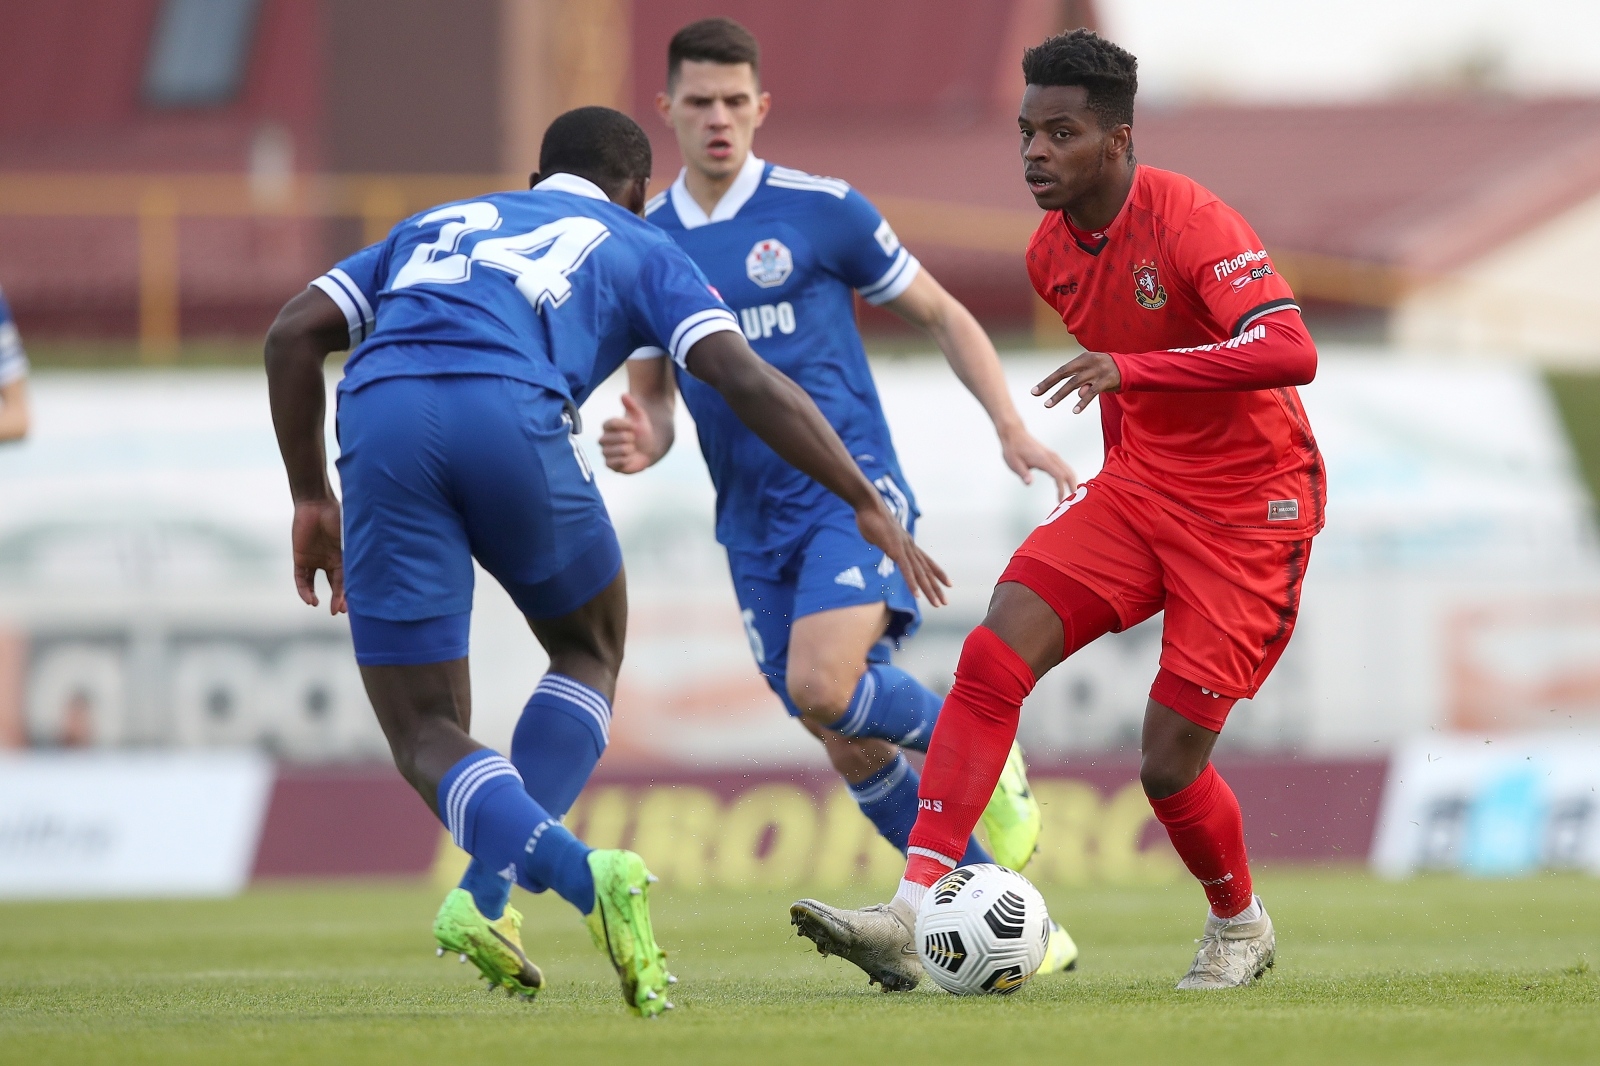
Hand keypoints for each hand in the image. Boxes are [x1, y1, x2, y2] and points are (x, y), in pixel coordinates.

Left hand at [292, 498, 345, 614]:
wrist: (315, 504)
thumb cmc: (337, 517)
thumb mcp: (349, 538)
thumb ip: (356, 552)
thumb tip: (375, 567)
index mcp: (343, 556)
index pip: (347, 580)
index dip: (348, 594)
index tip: (350, 607)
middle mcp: (329, 561)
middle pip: (334, 585)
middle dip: (337, 599)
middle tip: (339, 611)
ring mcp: (314, 560)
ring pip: (315, 585)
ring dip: (318, 597)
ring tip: (323, 606)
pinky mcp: (300, 558)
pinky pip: (301, 579)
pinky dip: (304, 590)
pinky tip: (310, 600)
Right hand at [599, 393, 657, 473]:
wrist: (648, 450)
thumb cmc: (642, 432)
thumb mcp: (640, 417)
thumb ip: (632, 406)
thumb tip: (623, 395)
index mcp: (608, 426)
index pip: (610, 423)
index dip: (624, 425)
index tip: (633, 426)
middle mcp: (603, 439)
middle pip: (612, 438)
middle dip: (628, 438)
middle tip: (633, 440)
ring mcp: (605, 452)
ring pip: (614, 451)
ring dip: (628, 449)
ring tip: (632, 449)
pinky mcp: (609, 465)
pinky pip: (614, 463)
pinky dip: (626, 460)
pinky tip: (629, 457)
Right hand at [855, 505, 949, 607]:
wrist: (868, 505)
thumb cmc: (870, 517)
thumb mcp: (879, 534)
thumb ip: (882, 541)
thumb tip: (877, 541)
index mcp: (908, 544)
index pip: (927, 562)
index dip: (938, 573)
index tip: (948, 584)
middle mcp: (910, 547)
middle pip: (927, 571)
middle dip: (936, 588)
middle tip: (945, 602)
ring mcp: (904, 548)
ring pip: (920, 574)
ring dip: (928, 590)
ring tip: (936, 604)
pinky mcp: (895, 550)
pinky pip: (906, 570)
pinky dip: (912, 583)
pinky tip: (917, 595)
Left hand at [998, 423, 1077, 500]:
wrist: (1014, 434)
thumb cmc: (1013, 449)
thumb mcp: (1014, 463)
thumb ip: (1023, 473)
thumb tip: (1029, 483)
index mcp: (1043, 460)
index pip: (1058, 476)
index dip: (1061, 489)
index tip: (1060, 501)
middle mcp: (1051, 457)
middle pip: (1068, 473)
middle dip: (1073, 487)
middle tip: (1074, 501)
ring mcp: (1052, 456)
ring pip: (1068, 470)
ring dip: (1072, 482)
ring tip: (1072, 495)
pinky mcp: (1051, 456)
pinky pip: (1064, 467)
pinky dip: (1067, 477)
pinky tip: (1065, 485)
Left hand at [1033, 351, 1120, 413]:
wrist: (1130, 367)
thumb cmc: (1106, 371)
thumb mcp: (1092, 372)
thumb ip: (1082, 381)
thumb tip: (1077, 393)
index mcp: (1083, 359)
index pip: (1061, 370)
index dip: (1047, 381)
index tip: (1034, 392)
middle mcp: (1088, 363)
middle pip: (1065, 375)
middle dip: (1049, 386)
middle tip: (1036, 396)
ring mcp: (1097, 371)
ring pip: (1075, 384)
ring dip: (1060, 395)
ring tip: (1048, 404)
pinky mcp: (1107, 380)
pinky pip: (1092, 392)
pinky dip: (1083, 402)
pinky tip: (1075, 410)